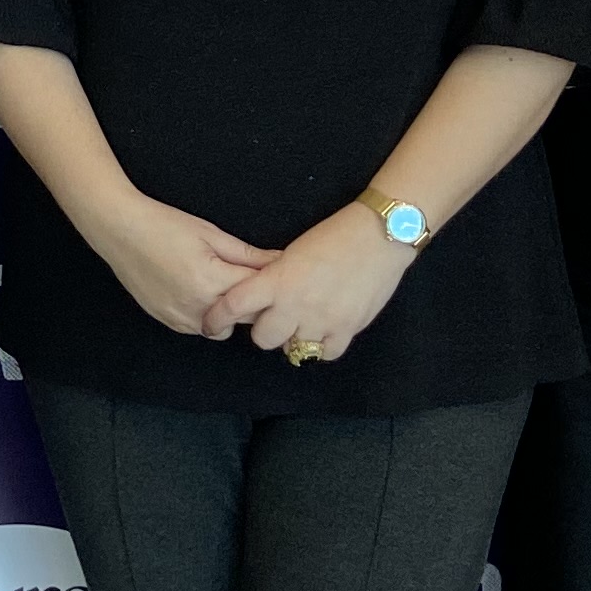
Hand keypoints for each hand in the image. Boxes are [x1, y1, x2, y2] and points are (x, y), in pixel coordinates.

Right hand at [92, 196, 277, 337]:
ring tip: (221, 286)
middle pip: (245, 317)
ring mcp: (180, 317)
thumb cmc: (164, 225)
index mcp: (211, 280)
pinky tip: (200, 293)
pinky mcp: (167, 321)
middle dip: (253, 301)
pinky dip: (207, 316)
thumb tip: (280, 262)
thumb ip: (248, 255)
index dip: (269, 283)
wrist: (120, 230)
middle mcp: (197, 306)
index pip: (257, 293)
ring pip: (223, 329)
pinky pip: (199, 329)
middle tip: (247, 279)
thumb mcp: (211, 234)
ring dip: (229, 313)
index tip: (275, 275)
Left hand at [203, 209, 413, 362]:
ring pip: (293, 350)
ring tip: (304, 322)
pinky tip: (324, 332)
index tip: (211, 324)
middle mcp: (296, 305)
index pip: (234, 306)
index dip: (217, 319)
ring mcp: (322, 320)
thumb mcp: (292, 253)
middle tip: (275, 318)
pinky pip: (325, 354)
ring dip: (295, 338)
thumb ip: (275, 279)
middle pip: (263, 338)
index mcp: (277, 280)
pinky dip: (322, 346)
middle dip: (265, 330)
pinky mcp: (348, 329)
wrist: (379, 236)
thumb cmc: (335, 236)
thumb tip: (260, 298)